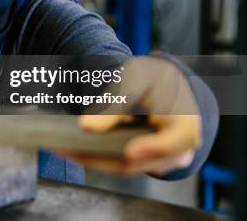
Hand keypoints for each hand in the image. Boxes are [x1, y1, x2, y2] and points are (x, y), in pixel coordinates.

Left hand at [56, 57, 201, 175]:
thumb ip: (114, 104)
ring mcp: (159, 162)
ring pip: (122, 167)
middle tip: (66, 148)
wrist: (163, 86)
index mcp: (186, 126)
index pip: (174, 143)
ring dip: (90, 159)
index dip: (152, 149)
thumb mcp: (136, 81)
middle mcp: (177, 152)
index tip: (129, 152)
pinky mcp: (142, 163)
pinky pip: (117, 164)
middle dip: (98, 156)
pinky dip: (94, 157)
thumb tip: (86, 127)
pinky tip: (70, 149)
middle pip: (137, 161)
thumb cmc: (153, 79)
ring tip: (61, 148)